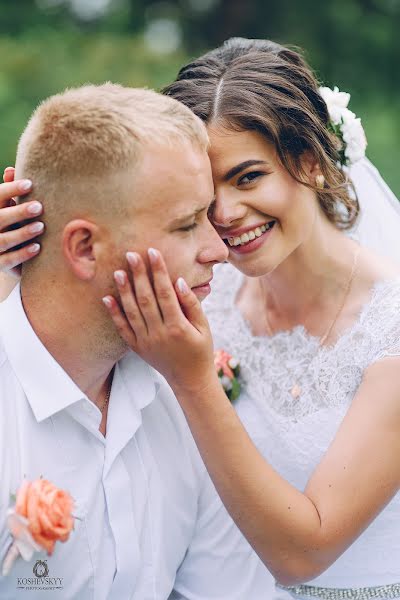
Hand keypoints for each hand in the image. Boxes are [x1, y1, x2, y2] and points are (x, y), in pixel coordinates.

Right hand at [0, 167, 42, 275]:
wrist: (6, 256)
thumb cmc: (10, 225)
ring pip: (3, 241)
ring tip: (41, 226)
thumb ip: (10, 193)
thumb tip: (10, 170)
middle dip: (18, 212)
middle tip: (38, 207)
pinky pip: (8, 261)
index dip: (10, 190)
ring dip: (22, 233)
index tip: (29, 184)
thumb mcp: (9, 208)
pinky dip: (22, 254)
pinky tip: (37, 248)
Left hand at [103, 248, 216, 392]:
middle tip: (131, 254)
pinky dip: (114, 313)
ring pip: (132, 312)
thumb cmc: (201, 351)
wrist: (190, 380)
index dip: (158, 271)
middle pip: (146, 299)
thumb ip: (192, 304)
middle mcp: (159, 333)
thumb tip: (178, 281)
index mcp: (178, 326)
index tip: (153, 252)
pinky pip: (123, 329)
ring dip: (124, 291)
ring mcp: (146, 342)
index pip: (165, 292)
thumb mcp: (204, 327)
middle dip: (138, 275)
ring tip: (118, 271)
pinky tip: (107, 298)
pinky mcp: (137, 348)